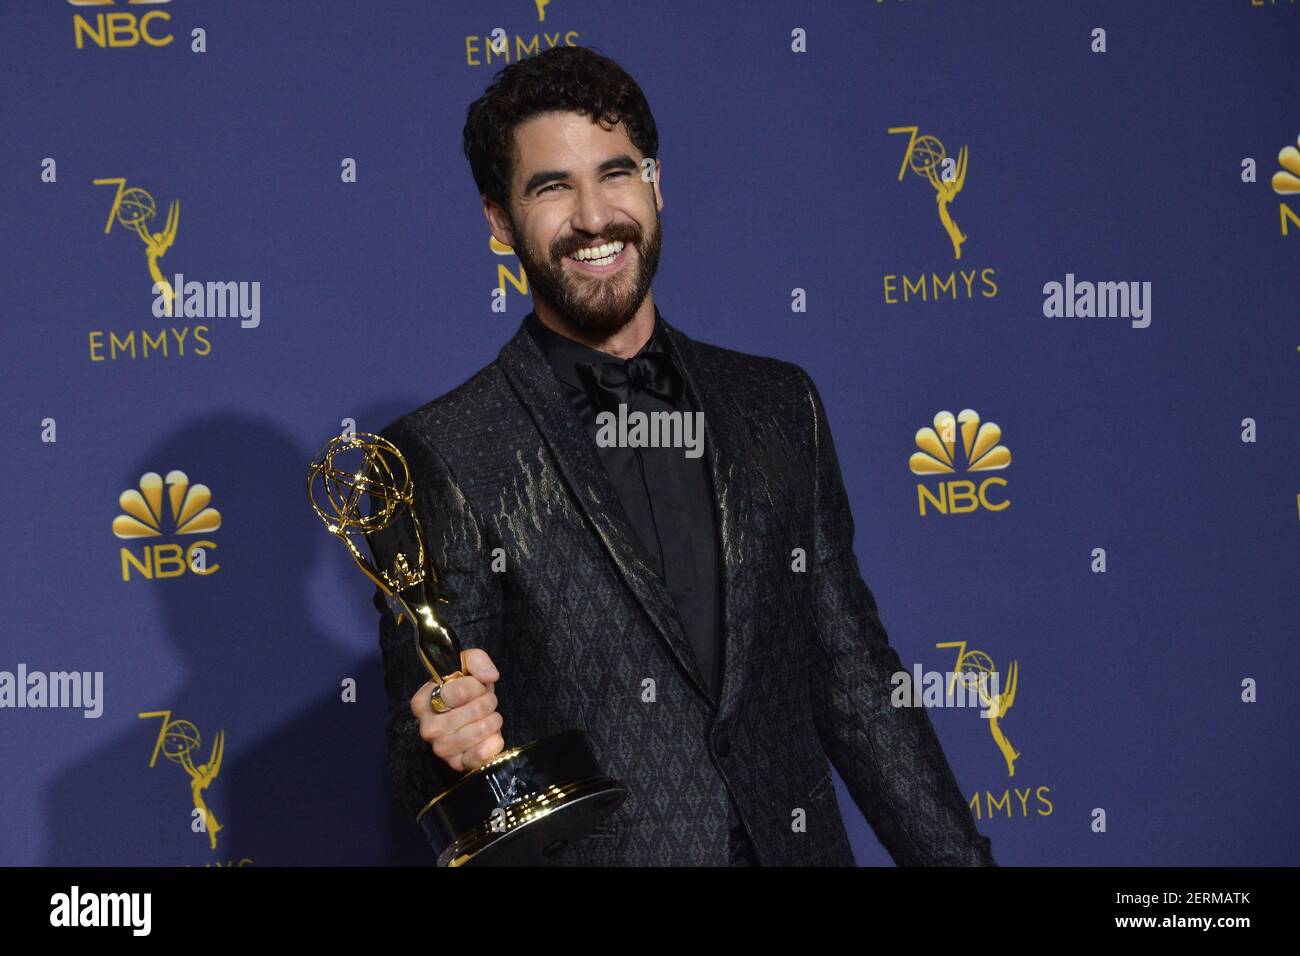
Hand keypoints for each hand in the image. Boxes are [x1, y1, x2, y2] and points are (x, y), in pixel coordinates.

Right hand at [410, 648, 503, 772]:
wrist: (464, 713)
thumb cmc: (463, 688)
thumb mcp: (466, 664)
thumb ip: (477, 661)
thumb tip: (490, 676)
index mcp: (422, 701)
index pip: (462, 690)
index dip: (478, 686)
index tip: (477, 686)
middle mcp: (427, 727)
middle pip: (474, 711)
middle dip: (489, 702)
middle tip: (487, 701)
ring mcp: (440, 748)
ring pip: (480, 731)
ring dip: (493, 721)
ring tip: (489, 716)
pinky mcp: (456, 764)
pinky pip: (480, 755)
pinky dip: (493, 744)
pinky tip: (492, 736)